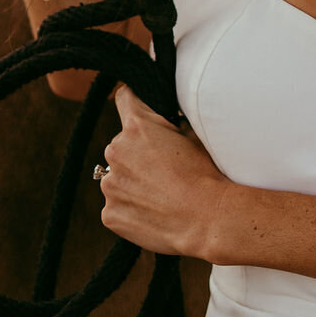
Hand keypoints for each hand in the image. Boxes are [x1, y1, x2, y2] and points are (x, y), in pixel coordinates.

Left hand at [98, 86, 227, 257]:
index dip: (134, 101)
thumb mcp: (191, 134)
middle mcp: (116, 151)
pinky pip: (116, 205)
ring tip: (159, 195)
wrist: (206, 218)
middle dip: (136, 153)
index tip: (137, 108)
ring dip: (131, 182)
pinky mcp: (109, 214)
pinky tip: (152, 213)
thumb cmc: (203, 174)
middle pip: (122, 144)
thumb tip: (166, 118)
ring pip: (117, 176)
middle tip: (161, 169)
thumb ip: (169, 123)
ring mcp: (110, 184)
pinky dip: (130, 208)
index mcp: (136, 126)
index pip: (125, 98)